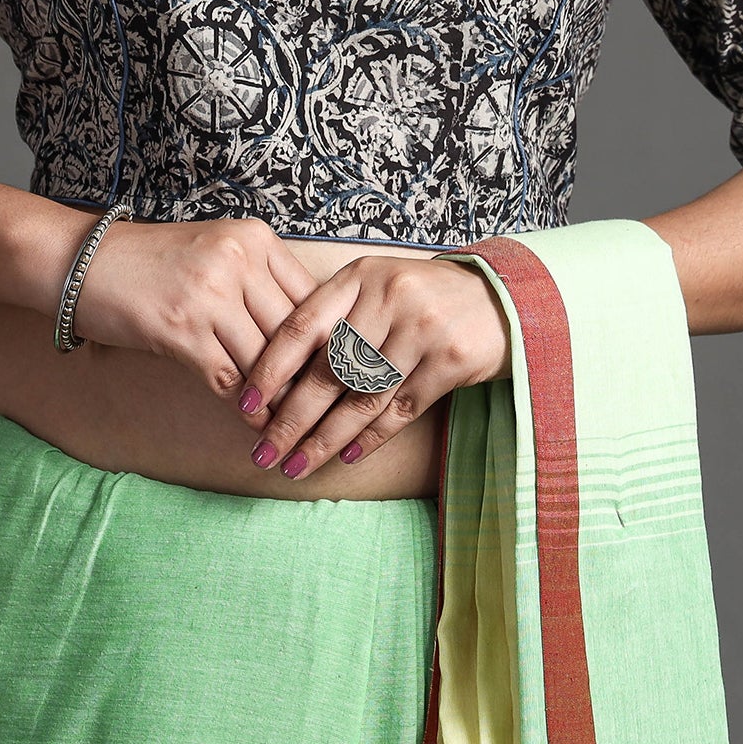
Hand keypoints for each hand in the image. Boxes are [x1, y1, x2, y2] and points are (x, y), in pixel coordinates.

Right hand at [68, 216, 319, 401]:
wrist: (83, 261)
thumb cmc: (152, 262)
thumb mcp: (216, 253)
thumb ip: (260, 283)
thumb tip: (308, 338)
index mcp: (254, 238)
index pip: (312, 296)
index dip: (328, 341)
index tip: (341, 373)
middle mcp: (238, 260)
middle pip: (295, 331)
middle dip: (311, 378)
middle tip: (326, 412)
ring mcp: (210, 294)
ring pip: (266, 360)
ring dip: (281, 401)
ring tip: (294, 429)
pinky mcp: (182, 330)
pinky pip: (229, 379)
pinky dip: (246, 408)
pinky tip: (255, 425)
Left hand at [235, 254, 511, 481]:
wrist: (497, 297)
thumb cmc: (418, 297)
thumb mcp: (374, 287)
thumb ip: (332, 316)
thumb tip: (273, 374)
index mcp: (360, 277)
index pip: (302, 326)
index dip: (269, 369)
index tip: (245, 405)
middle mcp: (388, 298)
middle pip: (328, 370)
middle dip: (291, 419)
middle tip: (264, 453)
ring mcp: (421, 330)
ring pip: (362, 398)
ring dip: (326, 440)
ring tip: (296, 466)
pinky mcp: (449, 362)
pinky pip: (399, 410)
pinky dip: (370, 438)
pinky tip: (346, 457)